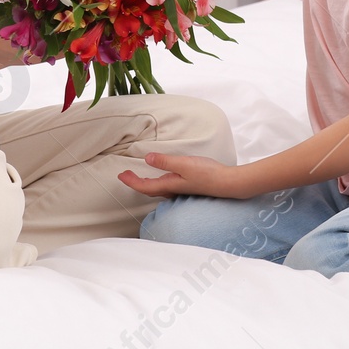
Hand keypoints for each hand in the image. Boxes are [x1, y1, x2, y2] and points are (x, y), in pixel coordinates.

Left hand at [118, 152, 243, 198]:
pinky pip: (166, 186)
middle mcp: (172, 190)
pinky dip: (157, 182)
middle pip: (148, 189)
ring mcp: (180, 189)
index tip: (121, 175)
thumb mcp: (184, 164)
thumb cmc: (207, 173)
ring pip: (157, 188)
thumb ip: (165, 161)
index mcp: (169, 185)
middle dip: (135, 182)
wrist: (227, 183)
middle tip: (125, 175)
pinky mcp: (187, 186)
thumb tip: (147, 158)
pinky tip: (163, 177)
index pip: (144, 186)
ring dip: (145, 183)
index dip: (131, 182)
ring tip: (139, 176)